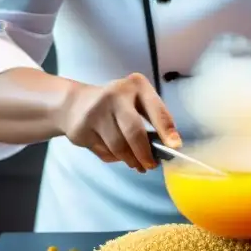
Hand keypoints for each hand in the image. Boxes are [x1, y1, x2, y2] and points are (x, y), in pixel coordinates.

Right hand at [61, 73, 179, 172]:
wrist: (75, 103)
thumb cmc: (116, 105)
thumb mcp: (136, 102)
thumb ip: (152, 120)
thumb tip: (168, 147)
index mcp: (136, 85)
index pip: (156, 110)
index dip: (166, 131)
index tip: (175, 147)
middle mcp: (116, 94)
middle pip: (134, 132)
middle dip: (145, 153)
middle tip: (151, 165)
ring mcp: (96, 111)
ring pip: (119, 146)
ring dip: (130, 160)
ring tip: (136, 163)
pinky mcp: (82, 129)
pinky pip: (104, 152)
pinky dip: (114, 157)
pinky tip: (116, 154)